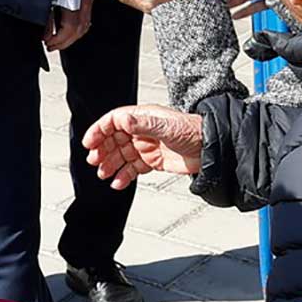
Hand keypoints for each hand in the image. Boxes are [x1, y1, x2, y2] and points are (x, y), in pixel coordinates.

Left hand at [45, 0, 92, 52]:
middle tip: (52, 46)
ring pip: (85, 25)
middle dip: (65, 42)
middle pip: (80, 29)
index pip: (71, 27)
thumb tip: (46, 34)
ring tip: (57, 42)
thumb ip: (47, 18)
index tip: (48, 43)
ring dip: (71, 37)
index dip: (59, 39)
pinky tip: (66, 32)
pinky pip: (85, 18)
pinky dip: (77, 28)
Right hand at [82, 104, 202, 189]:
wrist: (212, 150)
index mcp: (143, 118)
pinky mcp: (153, 161)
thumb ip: (143, 124)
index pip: (114, 121)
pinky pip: (133, 168)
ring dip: (110, 164)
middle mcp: (142, 131)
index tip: (89, 143)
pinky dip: (123, 176)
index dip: (99, 131)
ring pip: (121, 155)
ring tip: (103, 174)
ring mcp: (147, 146)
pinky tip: (118, 183)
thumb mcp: (167, 127)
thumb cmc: (193, 132)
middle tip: (94, 162)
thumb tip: (122, 119)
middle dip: (102, 150)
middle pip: (114, 139)